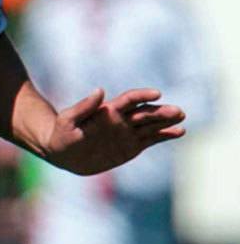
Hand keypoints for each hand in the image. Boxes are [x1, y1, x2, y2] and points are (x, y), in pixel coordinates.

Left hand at [44, 87, 185, 174]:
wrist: (62, 153)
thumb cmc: (61, 134)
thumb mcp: (68, 120)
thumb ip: (84, 107)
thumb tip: (99, 90)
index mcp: (108, 111)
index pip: (129, 100)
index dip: (142, 95)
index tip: (157, 94)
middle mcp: (122, 120)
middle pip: (145, 113)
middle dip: (161, 112)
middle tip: (178, 112)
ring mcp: (128, 133)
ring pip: (151, 125)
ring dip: (167, 122)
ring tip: (182, 119)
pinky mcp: (131, 146)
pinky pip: (151, 139)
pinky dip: (165, 135)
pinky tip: (179, 131)